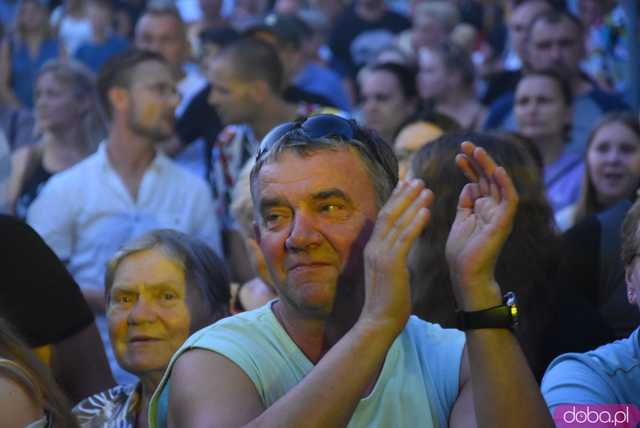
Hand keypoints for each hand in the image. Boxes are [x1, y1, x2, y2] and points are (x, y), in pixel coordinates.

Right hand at [360, 179, 433, 334]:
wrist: (378, 322)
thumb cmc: (387, 302)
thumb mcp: (389, 274)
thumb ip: (392, 257)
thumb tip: (400, 249)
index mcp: (372, 249)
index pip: (384, 218)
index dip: (395, 199)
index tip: (406, 185)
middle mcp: (373, 247)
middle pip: (389, 213)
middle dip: (404, 195)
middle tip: (418, 179)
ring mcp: (380, 254)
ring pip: (397, 222)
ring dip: (412, 203)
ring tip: (427, 188)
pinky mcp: (391, 264)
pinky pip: (405, 238)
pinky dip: (415, 222)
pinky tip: (427, 210)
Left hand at [445, 142, 517, 310]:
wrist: (465, 273)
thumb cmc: (462, 251)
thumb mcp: (460, 221)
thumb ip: (465, 204)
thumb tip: (469, 186)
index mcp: (481, 208)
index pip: (478, 181)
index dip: (469, 167)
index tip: (457, 155)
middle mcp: (493, 208)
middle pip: (488, 178)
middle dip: (477, 160)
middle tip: (465, 144)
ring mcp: (499, 214)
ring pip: (498, 183)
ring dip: (489, 165)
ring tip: (476, 149)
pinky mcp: (503, 222)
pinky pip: (509, 200)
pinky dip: (505, 184)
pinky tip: (497, 170)